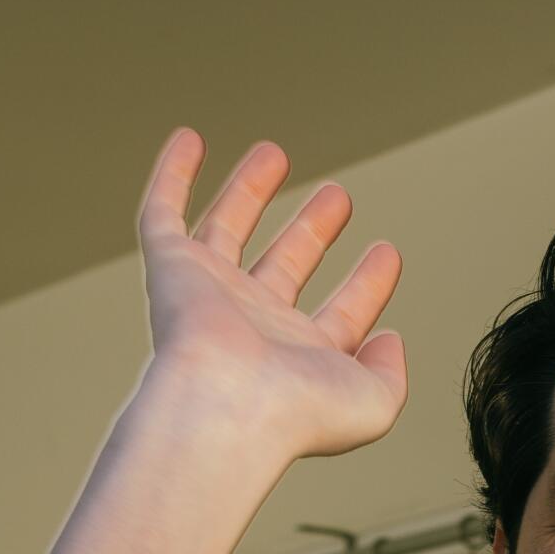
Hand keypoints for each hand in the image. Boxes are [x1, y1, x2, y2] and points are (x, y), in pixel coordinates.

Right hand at [137, 128, 407, 464]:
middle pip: (286, 265)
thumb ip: (391, 374)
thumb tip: (390, 339)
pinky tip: (190, 140)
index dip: (368, 285)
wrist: (226, 404)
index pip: (341, 316)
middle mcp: (255, 325)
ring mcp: (210, 295)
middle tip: (338, 196)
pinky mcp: (170, 269)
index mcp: (301, 359)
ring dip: (250, 191)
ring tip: (275, 153)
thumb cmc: (296, 412)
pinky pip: (163, 214)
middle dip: (312, 229)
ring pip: (228, 230)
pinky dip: (172, 175)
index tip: (387, 253)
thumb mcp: (374, 402)